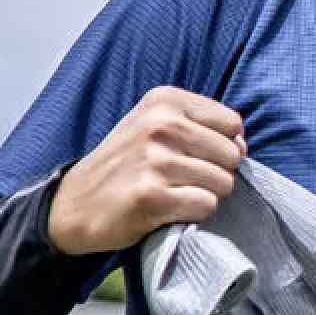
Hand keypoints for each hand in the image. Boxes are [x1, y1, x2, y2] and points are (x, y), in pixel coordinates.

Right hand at [48, 87, 246, 255]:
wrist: (72, 205)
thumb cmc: (125, 165)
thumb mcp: (153, 125)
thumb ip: (201, 125)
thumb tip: (243, 144)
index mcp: (164, 101)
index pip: (232, 123)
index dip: (223, 145)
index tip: (195, 155)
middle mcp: (159, 125)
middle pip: (232, 155)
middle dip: (216, 172)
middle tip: (180, 179)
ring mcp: (154, 160)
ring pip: (223, 183)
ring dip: (204, 194)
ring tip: (171, 192)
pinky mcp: (151, 195)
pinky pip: (206, 205)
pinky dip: (192, 213)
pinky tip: (166, 208)